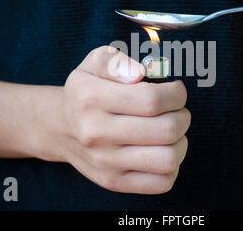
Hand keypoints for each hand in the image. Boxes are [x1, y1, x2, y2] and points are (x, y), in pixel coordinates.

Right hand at [41, 46, 189, 193]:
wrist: (60, 128)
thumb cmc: (87, 92)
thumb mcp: (94, 63)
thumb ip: (116, 61)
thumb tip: (139, 73)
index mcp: (92, 98)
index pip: (151, 100)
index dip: (176, 94)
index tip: (174, 90)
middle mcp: (96, 133)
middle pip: (166, 130)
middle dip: (182, 116)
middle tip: (175, 110)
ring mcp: (105, 162)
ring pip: (168, 159)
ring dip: (180, 141)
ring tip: (170, 130)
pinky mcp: (114, 182)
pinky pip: (162, 182)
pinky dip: (172, 166)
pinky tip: (162, 150)